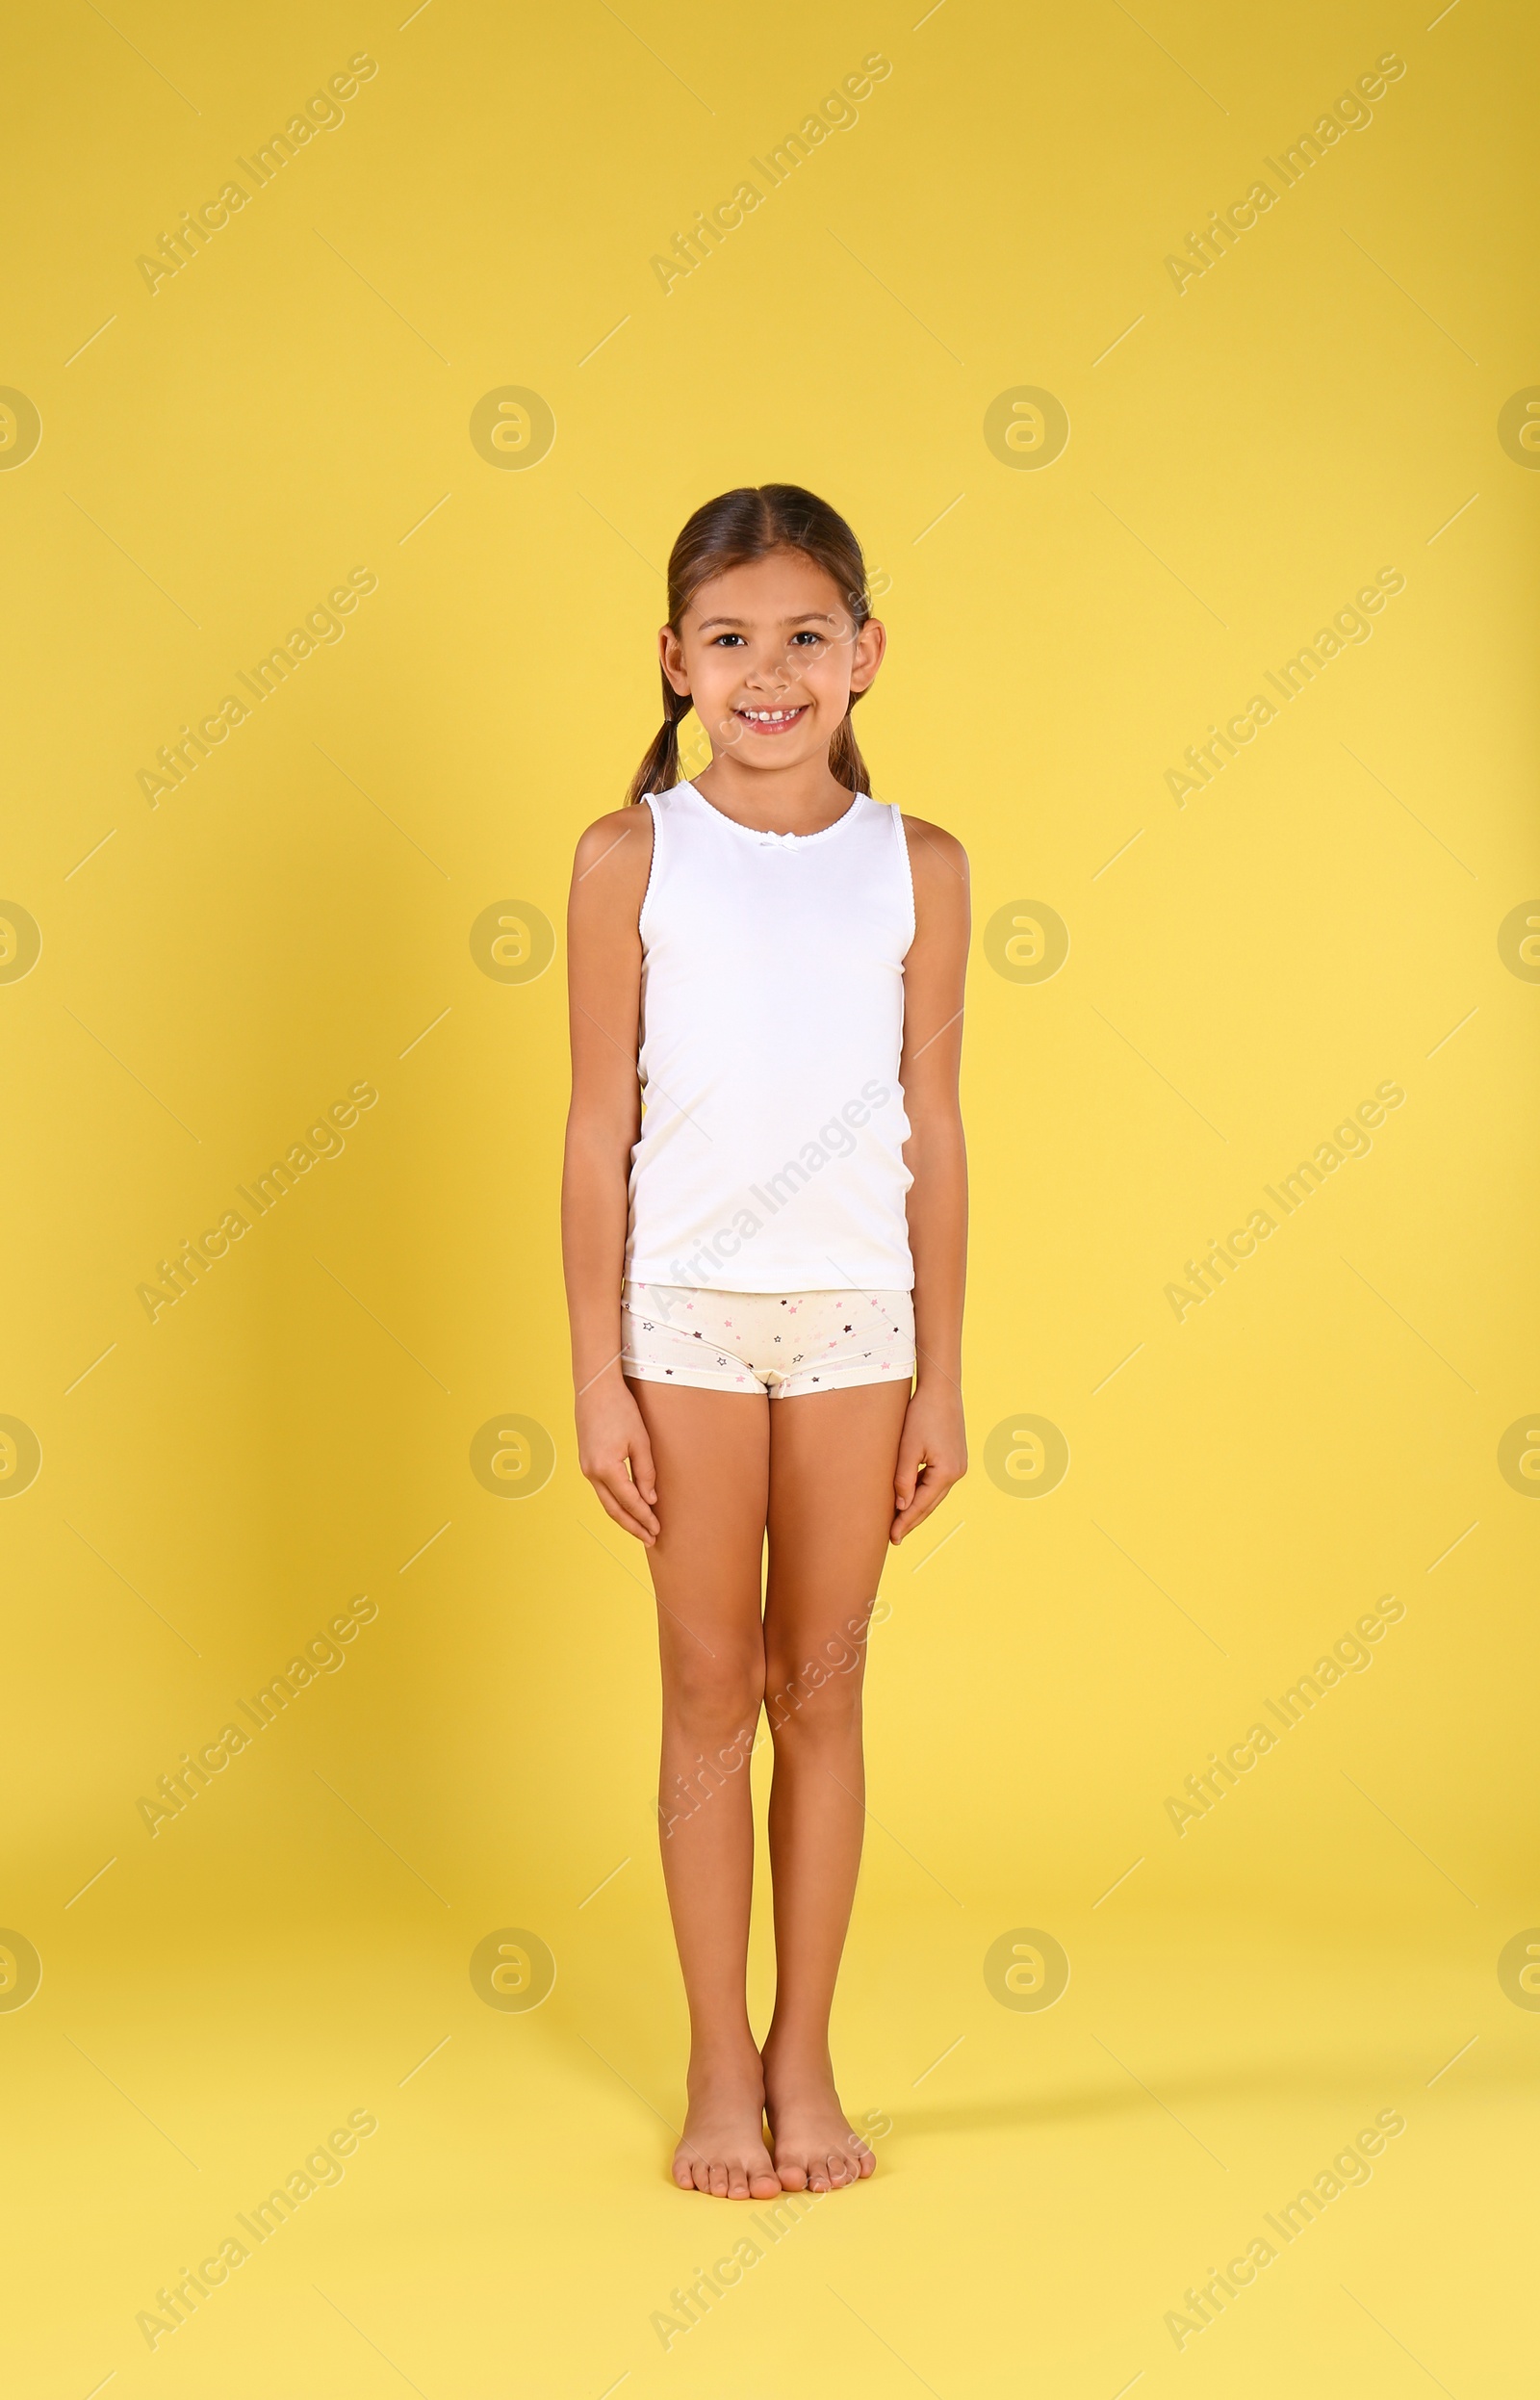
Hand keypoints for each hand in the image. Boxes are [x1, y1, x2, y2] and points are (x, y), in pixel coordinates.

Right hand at [576, 1372, 659, 1545]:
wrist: (595, 1389)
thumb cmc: (620, 1409)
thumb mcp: (640, 1441)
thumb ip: (645, 1472)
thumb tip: (650, 1500)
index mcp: (606, 1468)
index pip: (630, 1502)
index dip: (645, 1518)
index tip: (657, 1530)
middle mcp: (591, 1472)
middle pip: (614, 1509)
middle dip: (633, 1526)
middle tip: (650, 1539)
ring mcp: (586, 1468)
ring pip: (606, 1502)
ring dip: (623, 1517)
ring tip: (640, 1529)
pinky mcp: (586, 1462)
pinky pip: (601, 1490)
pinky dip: (615, 1502)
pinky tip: (626, 1507)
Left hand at [890, 1384, 966, 1543]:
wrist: (941, 1390)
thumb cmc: (922, 1414)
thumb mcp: (908, 1447)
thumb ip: (904, 1478)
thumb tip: (901, 1506)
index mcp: (947, 1472)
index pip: (921, 1505)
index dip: (905, 1522)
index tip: (892, 1537)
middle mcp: (957, 1473)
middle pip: (930, 1504)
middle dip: (912, 1520)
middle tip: (895, 1537)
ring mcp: (959, 1466)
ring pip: (934, 1495)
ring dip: (918, 1508)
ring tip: (900, 1522)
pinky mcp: (955, 1458)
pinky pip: (937, 1483)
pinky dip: (924, 1493)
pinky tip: (912, 1498)